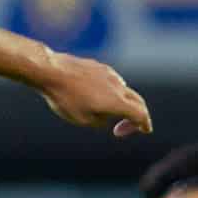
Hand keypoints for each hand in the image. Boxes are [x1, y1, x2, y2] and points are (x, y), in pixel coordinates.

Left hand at [33, 55, 151, 136]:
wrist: (51, 71)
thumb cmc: (65, 99)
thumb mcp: (83, 120)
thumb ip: (101, 121)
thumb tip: (107, 117)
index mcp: (117, 101)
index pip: (140, 114)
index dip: (144, 124)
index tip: (145, 130)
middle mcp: (117, 86)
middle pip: (137, 101)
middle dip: (138, 115)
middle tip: (134, 125)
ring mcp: (109, 74)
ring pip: (123, 90)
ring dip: (123, 102)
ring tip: (109, 113)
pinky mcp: (99, 67)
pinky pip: (111, 81)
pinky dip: (112, 92)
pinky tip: (97, 97)